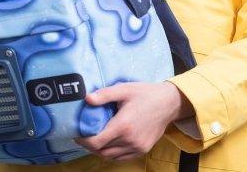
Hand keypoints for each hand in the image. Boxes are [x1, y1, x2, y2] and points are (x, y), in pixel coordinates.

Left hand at [75, 82, 193, 161]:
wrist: (169, 103)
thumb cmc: (145, 94)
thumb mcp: (124, 89)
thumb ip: (104, 94)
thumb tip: (86, 99)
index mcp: (123, 125)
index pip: (96, 142)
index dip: (83, 140)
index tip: (76, 133)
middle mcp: (129, 140)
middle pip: (101, 151)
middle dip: (89, 145)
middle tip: (83, 135)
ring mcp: (137, 147)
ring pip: (111, 156)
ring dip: (100, 150)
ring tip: (94, 138)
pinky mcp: (142, 150)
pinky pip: (122, 157)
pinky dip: (112, 153)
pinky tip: (109, 143)